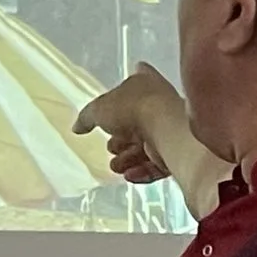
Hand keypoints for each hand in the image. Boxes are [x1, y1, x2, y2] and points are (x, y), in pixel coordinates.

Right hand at [74, 64, 230, 216]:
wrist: (167, 129)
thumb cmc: (134, 108)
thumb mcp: (99, 109)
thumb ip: (87, 117)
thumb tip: (77, 127)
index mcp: (144, 82)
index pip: (135, 80)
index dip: (122, 94)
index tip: (113, 104)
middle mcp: (161, 102)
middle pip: (137, 122)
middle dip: (121, 139)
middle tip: (111, 147)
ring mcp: (172, 126)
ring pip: (147, 145)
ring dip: (128, 158)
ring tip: (116, 166)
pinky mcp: (179, 150)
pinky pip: (158, 162)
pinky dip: (142, 170)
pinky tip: (129, 175)